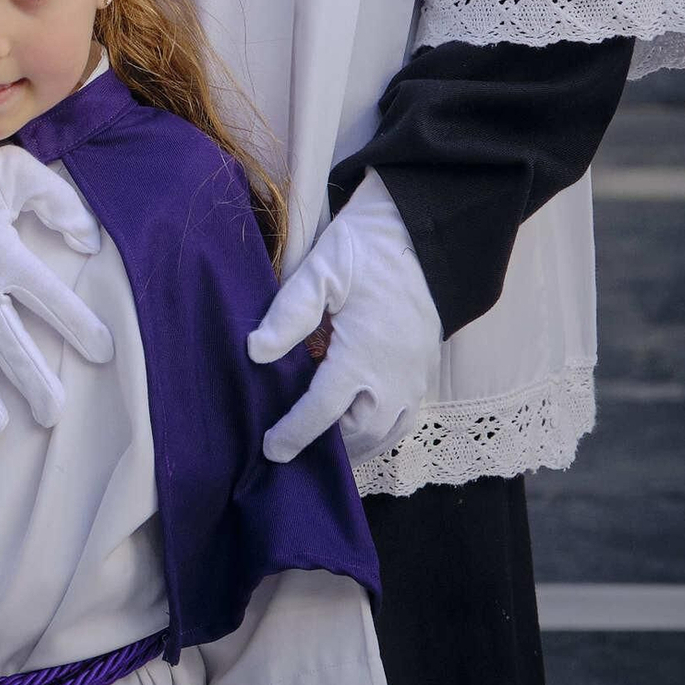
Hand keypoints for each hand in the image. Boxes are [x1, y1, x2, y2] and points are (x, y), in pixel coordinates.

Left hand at [248, 170, 442, 465]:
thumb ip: (290, 312)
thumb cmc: (370, 247)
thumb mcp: (323, 268)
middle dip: (326, 448)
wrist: (428, 233)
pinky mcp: (425, 371)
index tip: (270, 450)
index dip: (294, 434)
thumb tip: (256, 352)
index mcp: (364, 355)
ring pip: (384, 433)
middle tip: (293, 451)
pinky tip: (358, 427)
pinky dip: (380, 433)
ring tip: (323, 447)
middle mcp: (394, 376)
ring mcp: (414, 377)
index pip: (322, 410)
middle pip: (357, 434)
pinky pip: (403, 419)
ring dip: (354, 445)